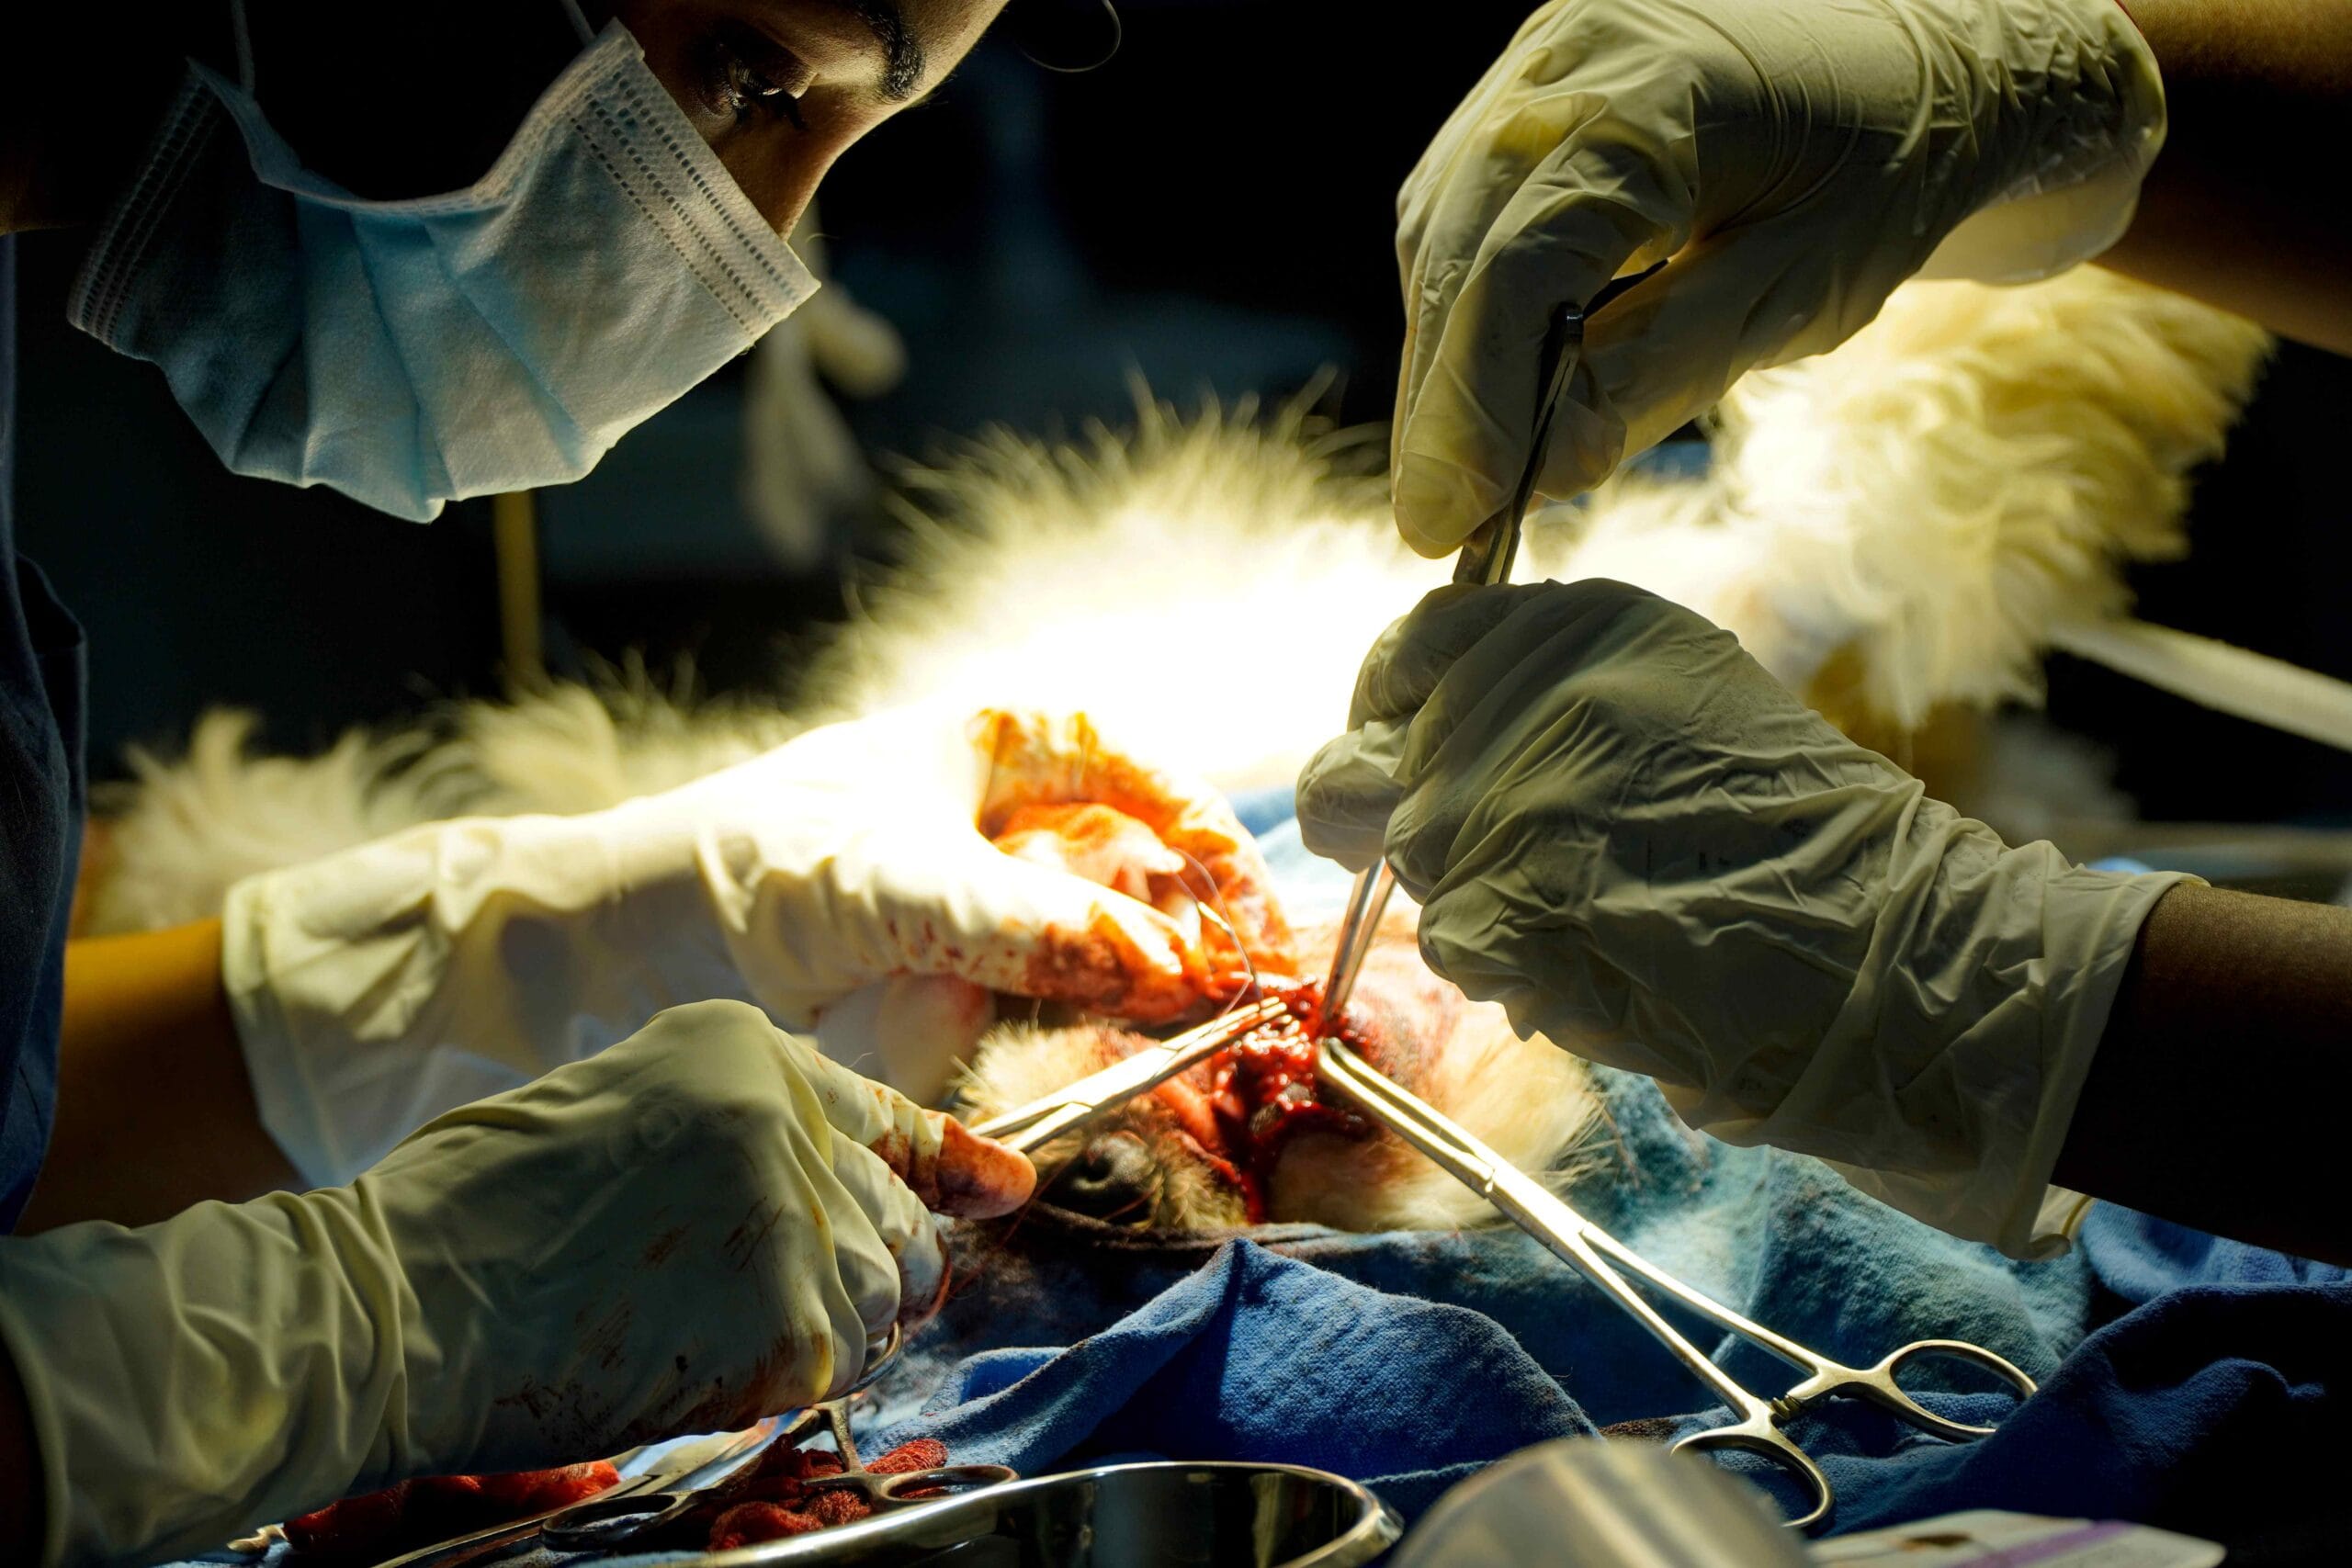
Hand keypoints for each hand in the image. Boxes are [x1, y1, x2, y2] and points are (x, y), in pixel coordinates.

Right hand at [0, 1000, 1034, 1565]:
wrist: (392, 1300)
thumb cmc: (477, 1211)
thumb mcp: (625, 1111)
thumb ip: (746, 1136)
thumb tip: (843, 1192)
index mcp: (747, 1051)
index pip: (887, 1117)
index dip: (949, 1162)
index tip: (1000, 1186)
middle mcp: (793, 1118)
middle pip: (900, 1220)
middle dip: (864, 1266)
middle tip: (783, 1301)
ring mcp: (801, 1222)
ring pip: (885, 1294)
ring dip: (826, 1324)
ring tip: (708, 1322)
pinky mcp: (794, 1325)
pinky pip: (838, 1366)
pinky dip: (779, 1380)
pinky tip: (691, 1359)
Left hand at [225, 703, 1286, 1182]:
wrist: (633, 949)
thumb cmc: (755, 865)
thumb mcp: (900, 882)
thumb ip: (1034, 926)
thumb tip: (1163, 966)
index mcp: (999, 747)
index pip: (1138, 778)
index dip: (1203, 837)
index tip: (1243, 908)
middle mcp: (1008, 821)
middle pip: (1140, 864)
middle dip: (1202, 919)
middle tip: (1251, 984)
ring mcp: (991, 904)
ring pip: (1113, 937)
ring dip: (1171, 977)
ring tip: (1222, 1021)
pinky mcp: (970, 982)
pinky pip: (1064, 999)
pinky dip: (1114, 1022)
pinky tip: (1154, 1042)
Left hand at [1297, 580, 2183, 1254]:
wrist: (1885, 945)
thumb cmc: (1799, 834)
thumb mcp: (1682, 697)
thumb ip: (1551, 696)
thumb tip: (1429, 731)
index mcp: (1571, 624)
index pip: (1407, 652)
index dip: (1391, 713)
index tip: (1404, 752)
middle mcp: (1516, 693)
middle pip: (1368, 764)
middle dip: (1409, 823)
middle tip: (1493, 867)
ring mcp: (1493, 805)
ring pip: (1406, 865)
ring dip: (1474, 902)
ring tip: (1594, 917)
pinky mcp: (1492, 912)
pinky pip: (1450, 946)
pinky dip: (1507, 970)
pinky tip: (1599, 966)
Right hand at [1391, 0, 2163, 553]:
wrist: (1929, 70)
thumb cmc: (1883, 179)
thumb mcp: (1797, 291)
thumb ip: (1660, 371)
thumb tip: (1540, 472)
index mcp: (1654, 91)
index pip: (1522, 265)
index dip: (1474, 404)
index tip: (1452, 521)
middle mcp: (1572, 56)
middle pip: (1458, 250)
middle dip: (1441, 402)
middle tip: (1437, 524)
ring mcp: (1542, 63)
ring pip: (1442, 233)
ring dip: (1442, 362)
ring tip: (1458, 475)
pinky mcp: (1532, 91)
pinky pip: (1462, 209)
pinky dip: (1464, 309)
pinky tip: (1481, 386)